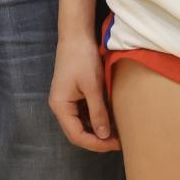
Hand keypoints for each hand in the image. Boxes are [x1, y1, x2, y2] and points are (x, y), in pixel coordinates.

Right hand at [48, 32, 119, 151]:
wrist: (76, 35)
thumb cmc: (82, 58)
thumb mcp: (92, 87)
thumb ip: (98, 112)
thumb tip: (104, 136)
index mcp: (60, 107)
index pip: (77, 135)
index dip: (96, 144)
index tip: (115, 144)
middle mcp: (61, 107)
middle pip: (78, 132)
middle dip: (98, 139)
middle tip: (119, 141)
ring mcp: (67, 100)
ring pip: (82, 123)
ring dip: (98, 130)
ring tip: (117, 133)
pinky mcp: (74, 94)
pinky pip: (84, 113)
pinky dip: (96, 118)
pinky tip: (111, 119)